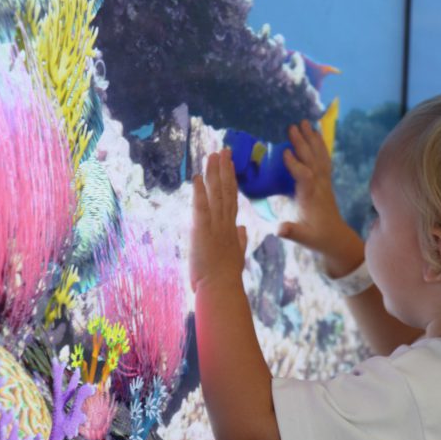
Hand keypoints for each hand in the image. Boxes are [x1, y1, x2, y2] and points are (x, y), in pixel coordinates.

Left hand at [190, 149, 247, 292]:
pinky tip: (198, 177)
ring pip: (216, 194)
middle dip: (225, 169)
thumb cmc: (226, 277)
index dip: (231, 180)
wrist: (222, 289)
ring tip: (213, 155)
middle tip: (223, 150)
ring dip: (214, 173)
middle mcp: (226, 223)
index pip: (232, 199)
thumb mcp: (236, 256)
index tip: (230, 165)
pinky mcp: (202, 231)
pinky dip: (200, 192)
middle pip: (226, 191)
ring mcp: (215, 226)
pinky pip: (201, 207)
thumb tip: (242, 228)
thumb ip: (240, 240)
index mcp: (232, 229)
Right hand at [279, 120, 363, 276]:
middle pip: (312, 160)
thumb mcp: (302, 237)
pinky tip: (315, 134)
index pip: (304, 177)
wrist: (336, 238)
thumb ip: (291, 232)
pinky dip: (320, 145)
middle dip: (303, 143)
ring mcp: (325, 182)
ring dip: (312, 139)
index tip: (285, 151)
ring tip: (306, 122)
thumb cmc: (316, 237)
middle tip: (293, 126)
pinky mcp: (326, 180)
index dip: (295, 165)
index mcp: (311, 198)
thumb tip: (279, 229)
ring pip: (319, 156)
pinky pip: (324, 158)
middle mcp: (319, 186)